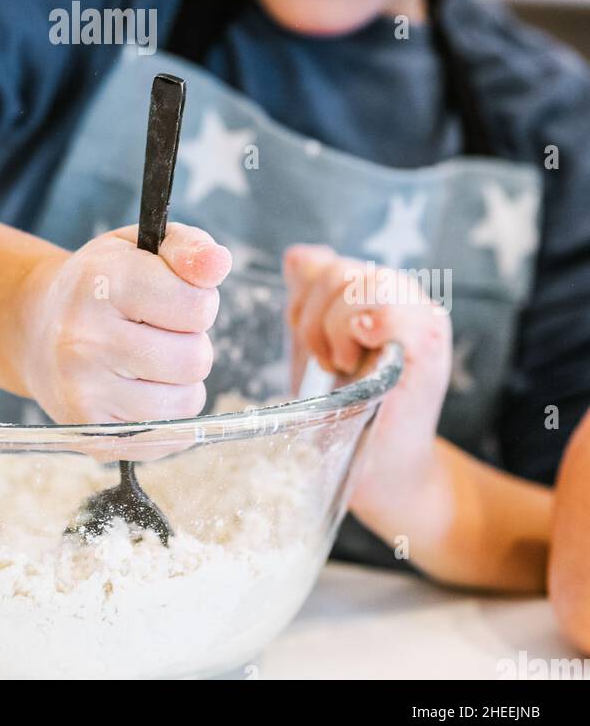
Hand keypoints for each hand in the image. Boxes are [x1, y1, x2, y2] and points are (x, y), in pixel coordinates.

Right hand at [17, 223, 231, 425]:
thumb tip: (218, 263)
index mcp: (102, 283)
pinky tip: (139, 390)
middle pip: (195, 359)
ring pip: (186, 402)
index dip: (199, 300)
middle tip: (161, 331)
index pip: (196, 305)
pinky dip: (166, 414)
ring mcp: (84, 392)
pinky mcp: (91, 433)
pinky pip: (166, 437)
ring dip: (182, 383)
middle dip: (191, 343)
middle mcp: (85, 339)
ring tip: (151, 362)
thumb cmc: (102, 285)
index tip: (174, 296)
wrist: (36, 328)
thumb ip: (188, 247)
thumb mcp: (140, 247)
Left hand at [283, 244, 451, 523]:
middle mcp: (402, 292)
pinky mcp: (428, 344)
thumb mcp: (319, 347)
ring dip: (335, 330)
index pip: (318, 262)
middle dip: (311, 319)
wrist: (384, 469)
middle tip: (326, 363)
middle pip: (335, 270)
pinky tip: (359, 360)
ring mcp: (420, 314)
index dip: (298, 299)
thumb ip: (310, 300)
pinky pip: (390, 309)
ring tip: (343, 366)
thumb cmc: (350, 411)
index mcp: (372, 288)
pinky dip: (364, 329)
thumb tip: (297, 256)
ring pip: (359, 283)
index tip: (304, 339)